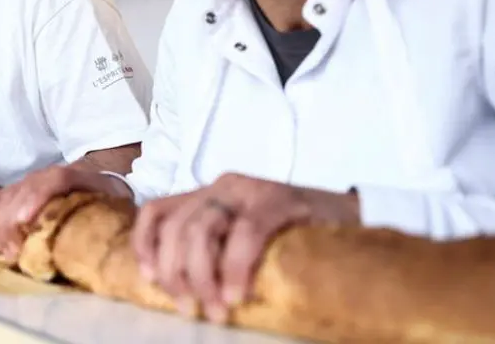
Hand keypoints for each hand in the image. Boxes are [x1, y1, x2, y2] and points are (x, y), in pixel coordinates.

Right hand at [0, 165, 128, 259]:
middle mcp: (49, 175)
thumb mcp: (118, 204)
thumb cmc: (107, 198)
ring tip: (4, 252)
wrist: (99, 176)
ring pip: (5, 196)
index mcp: (80, 175)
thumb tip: (117, 243)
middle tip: (13, 251)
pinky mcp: (17, 192)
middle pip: (23, 189)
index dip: (37, 196)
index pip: (56, 179)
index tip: (26, 221)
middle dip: (11, 221)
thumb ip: (114, 216)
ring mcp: (30, 182)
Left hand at [133, 173, 359, 322]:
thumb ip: (211, 248)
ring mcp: (250, 190)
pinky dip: (236, 267)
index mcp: (207, 194)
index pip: (157, 210)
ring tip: (216, 309)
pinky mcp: (279, 200)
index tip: (150, 280)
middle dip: (177, 273)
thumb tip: (177, 285)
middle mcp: (223, 186)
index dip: (145, 245)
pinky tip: (238, 294)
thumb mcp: (239, 237)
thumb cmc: (290, 235)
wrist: (349, 216)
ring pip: (203, 230)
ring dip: (202, 275)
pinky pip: (246, 233)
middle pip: (177, 227)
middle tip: (190, 309)